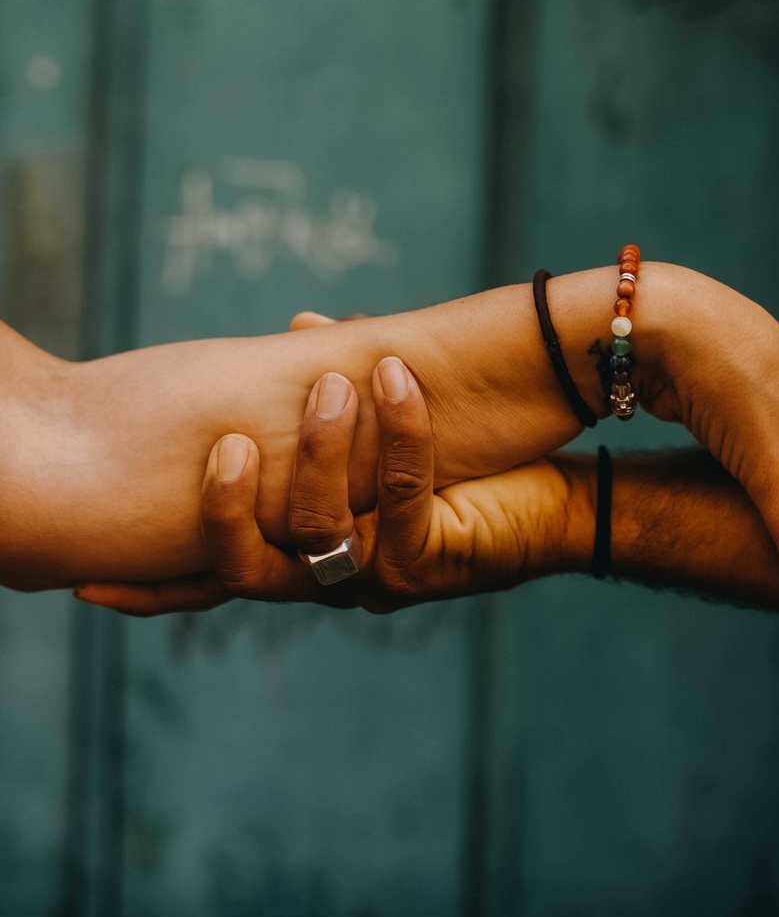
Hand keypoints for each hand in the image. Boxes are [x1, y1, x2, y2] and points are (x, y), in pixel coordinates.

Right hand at [76, 356, 585, 615]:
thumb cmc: (466, 464)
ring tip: (338, 387)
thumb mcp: (384, 420)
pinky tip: (398, 379)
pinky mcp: (433, 560)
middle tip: (228, 443)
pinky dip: (399, 433)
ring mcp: (379, 577)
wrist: (552, 499)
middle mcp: (329, 579)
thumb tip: (300, 327)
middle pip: (244, 568)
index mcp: (300, 552)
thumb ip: (333, 383)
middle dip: (225, 506)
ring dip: (322, 451)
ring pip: (316, 532)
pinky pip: (401, 498)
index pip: (210, 578)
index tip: (89, 584)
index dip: (152, 589)